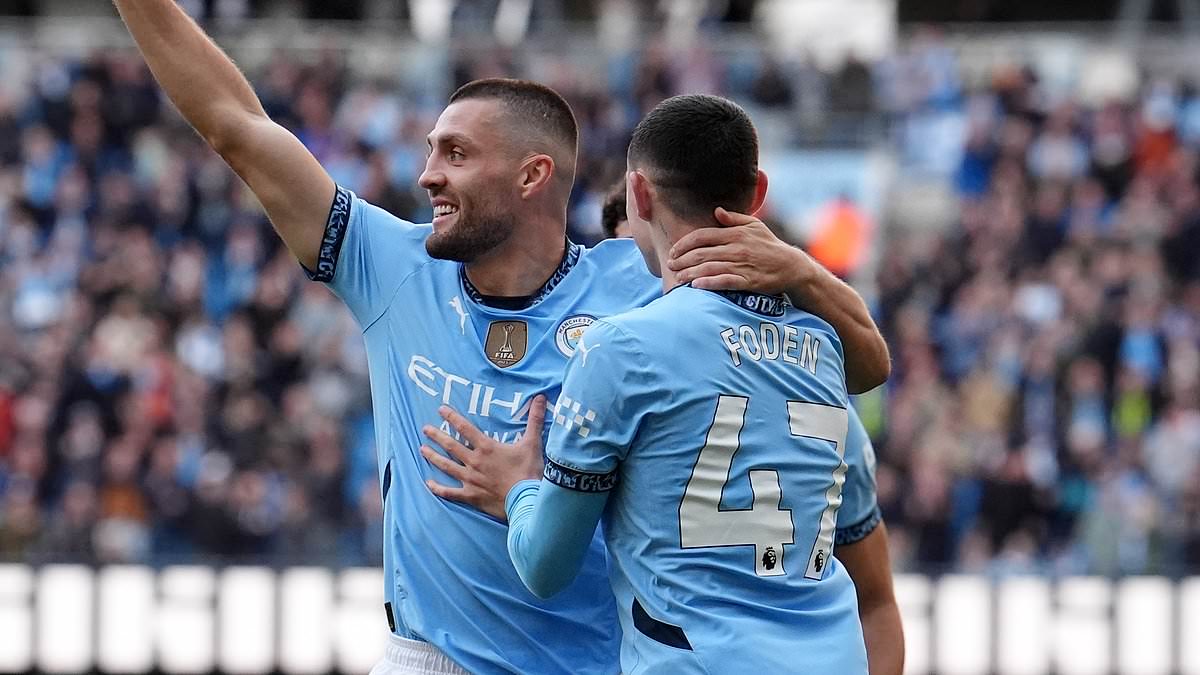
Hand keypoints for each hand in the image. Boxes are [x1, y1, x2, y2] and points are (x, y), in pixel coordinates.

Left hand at [420, 396, 547, 519]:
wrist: (526, 499)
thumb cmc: (529, 471)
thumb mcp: (533, 443)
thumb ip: (535, 419)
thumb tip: (541, 398)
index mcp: (486, 447)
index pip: (465, 428)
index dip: (452, 417)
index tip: (440, 410)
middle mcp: (474, 462)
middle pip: (451, 446)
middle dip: (436, 435)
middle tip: (425, 428)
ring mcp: (470, 480)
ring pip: (446, 466)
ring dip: (433, 457)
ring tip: (422, 449)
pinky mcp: (470, 496)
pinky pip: (449, 492)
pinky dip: (438, 488)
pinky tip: (428, 484)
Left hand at [668, 208, 814, 294]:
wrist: (791, 266)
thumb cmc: (770, 245)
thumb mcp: (754, 226)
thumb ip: (734, 218)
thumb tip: (717, 211)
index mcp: (735, 234)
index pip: (703, 236)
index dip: (685, 244)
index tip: (674, 251)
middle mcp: (737, 248)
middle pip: (702, 253)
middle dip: (682, 260)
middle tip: (670, 265)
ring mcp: (742, 265)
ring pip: (710, 268)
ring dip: (690, 273)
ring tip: (678, 277)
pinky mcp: (748, 281)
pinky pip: (725, 282)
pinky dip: (709, 283)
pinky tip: (697, 286)